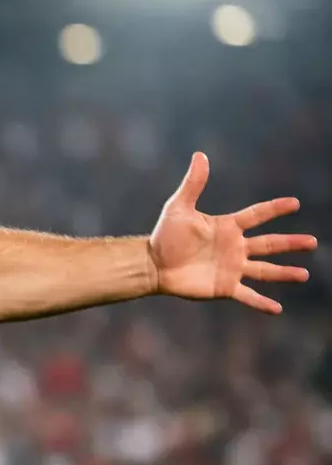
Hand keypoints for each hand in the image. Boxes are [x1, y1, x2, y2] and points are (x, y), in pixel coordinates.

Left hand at [148, 153, 317, 313]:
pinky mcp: (224, 287)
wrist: (152, 264)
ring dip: (284, 273)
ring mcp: (232, 268)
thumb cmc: (165, 235)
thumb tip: (200, 155)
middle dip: (291, 243)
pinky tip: (277, 309)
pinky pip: (247, 295)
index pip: (257, 215)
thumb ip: (193, 184)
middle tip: (313, 241)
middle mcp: (235, 247)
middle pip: (269, 244)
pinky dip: (261, 303)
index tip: (294, 202)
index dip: (274, 209)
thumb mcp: (179, 207)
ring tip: (304, 274)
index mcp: (228, 227)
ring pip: (265, 270)